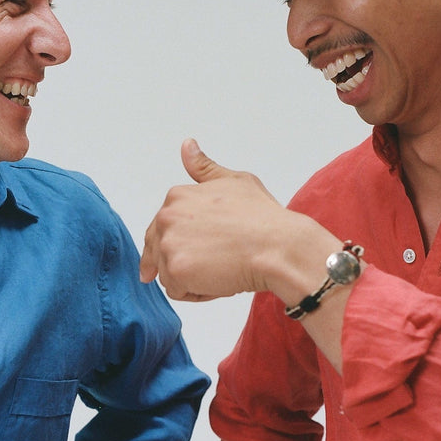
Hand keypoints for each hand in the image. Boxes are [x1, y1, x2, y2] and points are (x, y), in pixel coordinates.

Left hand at [140, 140, 292, 301]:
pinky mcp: (176, 270)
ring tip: (223, 267)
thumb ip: (204, 168)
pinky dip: (198, 293)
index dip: (184, 242)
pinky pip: (178, 292)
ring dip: (193, 278)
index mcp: (177, 196)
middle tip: (219, 259)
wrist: (278, 246)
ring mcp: (169, 244)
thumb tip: (187, 146)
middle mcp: (166, 217)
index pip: (162, 228)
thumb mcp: (235, 181)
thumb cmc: (263, 217)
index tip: (203, 249)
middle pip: (161, 252)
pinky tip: (221, 280)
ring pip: (169, 274)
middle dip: (186, 259)